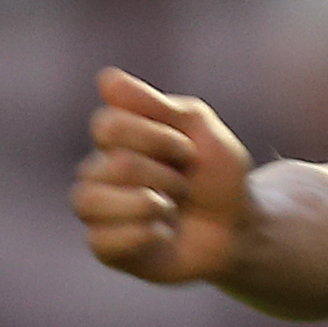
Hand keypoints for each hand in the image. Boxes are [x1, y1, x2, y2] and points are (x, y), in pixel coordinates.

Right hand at [72, 68, 254, 286]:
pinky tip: (165, 233)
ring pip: (90, 200)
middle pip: (115, 164)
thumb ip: (153, 103)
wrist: (237, 227)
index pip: (109, 125)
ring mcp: (98, 210)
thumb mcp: (197, 126)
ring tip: (171, 209)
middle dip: (166, 175)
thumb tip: (105, 79)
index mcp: (114, 135)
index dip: (159, 138)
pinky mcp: (105, 247)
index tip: (188, 150)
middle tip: (185, 186)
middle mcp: (97, 169)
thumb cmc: (215, 174)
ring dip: (149, 204)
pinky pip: (101, 240)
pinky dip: (143, 235)